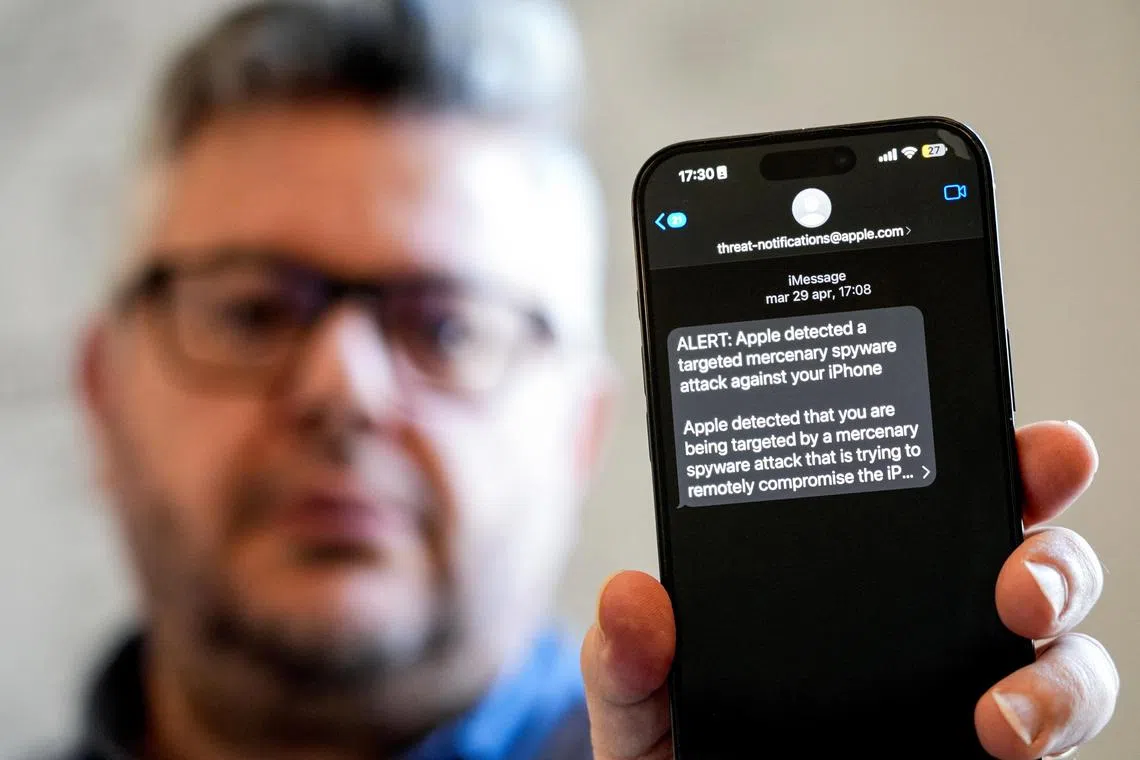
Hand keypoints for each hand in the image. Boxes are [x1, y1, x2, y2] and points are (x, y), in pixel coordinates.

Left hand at [581, 420, 1117, 758]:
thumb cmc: (675, 742)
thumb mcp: (636, 691)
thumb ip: (626, 653)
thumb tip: (631, 601)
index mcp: (845, 567)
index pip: (932, 492)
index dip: (996, 456)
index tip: (1033, 447)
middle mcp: (918, 618)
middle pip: (1027, 563)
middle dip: (1055, 557)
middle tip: (1022, 584)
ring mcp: (958, 688)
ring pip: (1062, 660)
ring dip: (1062, 673)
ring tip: (1001, 712)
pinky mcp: (976, 758)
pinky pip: (1047, 744)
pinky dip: (1047, 736)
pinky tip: (999, 741)